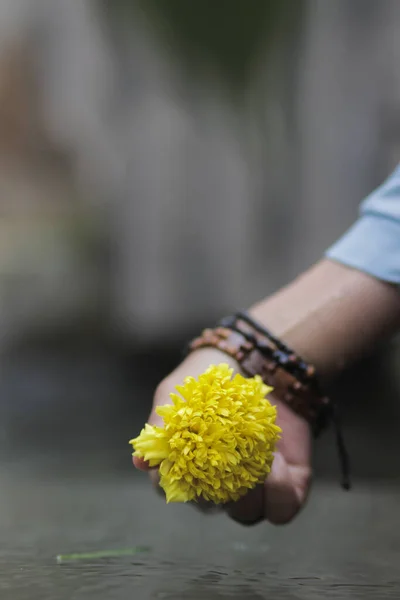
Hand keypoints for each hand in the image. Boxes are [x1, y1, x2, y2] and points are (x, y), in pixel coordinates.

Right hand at [133, 347, 311, 524]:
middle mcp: (215, 482)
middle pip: (211, 508)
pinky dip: (280, 493)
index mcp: (185, 465)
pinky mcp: (285, 485)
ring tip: (259, 458)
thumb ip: (161, 425)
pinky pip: (282, 509)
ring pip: (246, 514)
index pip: (173, 489)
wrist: (259, 361)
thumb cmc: (211, 379)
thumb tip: (138, 461)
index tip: (189, 461)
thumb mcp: (179, 392)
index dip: (179, 483)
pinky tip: (278, 463)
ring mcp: (251, 487)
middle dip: (220, 488)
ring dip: (252, 491)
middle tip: (229, 457)